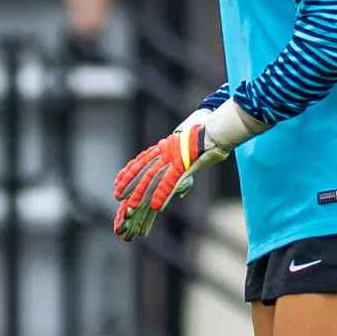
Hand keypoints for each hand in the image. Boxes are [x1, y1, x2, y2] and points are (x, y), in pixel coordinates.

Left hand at [112, 100, 265, 242]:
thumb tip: (183, 169)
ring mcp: (174, 158)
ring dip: (141, 193)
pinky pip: (171, 183)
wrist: (219, 127)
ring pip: (152, 178)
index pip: (142, 159)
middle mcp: (166, 152)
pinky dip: (163, 195)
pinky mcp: (185, 165)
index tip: (118, 181)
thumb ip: (183, 161)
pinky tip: (156, 207)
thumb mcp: (191, 148)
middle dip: (129, 184)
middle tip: (117, 196)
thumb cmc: (208, 135)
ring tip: (131, 208)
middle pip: (143, 170)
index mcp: (166, 146)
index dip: (129, 171)